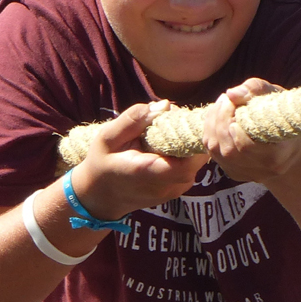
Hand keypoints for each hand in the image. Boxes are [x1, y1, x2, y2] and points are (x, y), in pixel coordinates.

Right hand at [69, 101, 208, 219]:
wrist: (102, 196)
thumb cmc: (103, 163)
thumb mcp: (107, 137)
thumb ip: (133, 120)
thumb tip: (165, 106)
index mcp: (148, 172)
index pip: (188, 161)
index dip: (194, 138)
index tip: (185, 119)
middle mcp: (166, 185)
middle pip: (198, 158)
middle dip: (193, 135)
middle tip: (178, 119)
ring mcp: (175, 190)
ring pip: (198, 161)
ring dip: (190, 143)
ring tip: (171, 131)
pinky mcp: (179, 189)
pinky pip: (192, 167)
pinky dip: (187, 153)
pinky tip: (170, 145)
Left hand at [202, 78, 300, 183]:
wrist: (294, 148)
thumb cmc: (286, 118)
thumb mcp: (278, 99)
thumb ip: (257, 90)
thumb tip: (231, 93)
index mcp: (278, 156)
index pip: (247, 147)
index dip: (234, 125)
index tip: (233, 103)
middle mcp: (262, 171)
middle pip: (229, 150)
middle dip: (220, 120)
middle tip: (225, 99)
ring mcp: (247, 174)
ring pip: (217, 152)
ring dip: (212, 125)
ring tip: (221, 105)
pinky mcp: (235, 173)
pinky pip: (213, 153)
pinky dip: (210, 132)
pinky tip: (218, 117)